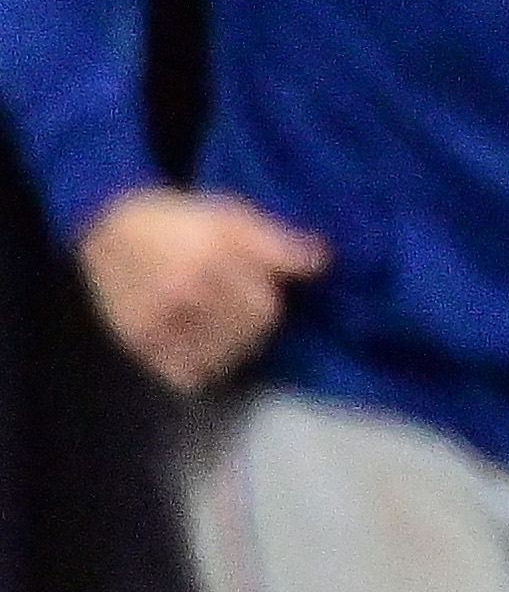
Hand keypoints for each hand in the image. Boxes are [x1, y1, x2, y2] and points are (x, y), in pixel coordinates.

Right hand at [75, 188, 322, 393]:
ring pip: (223, 359)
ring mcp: (156, 323)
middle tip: (235, 304)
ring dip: (233, 347)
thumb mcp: (230, 216)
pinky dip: (201, 366)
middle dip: (253, 321)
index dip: (266, 298)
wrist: (106, 228)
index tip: (255, 284)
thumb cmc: (179, 219)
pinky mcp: (138, 343)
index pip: (263, 308)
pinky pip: (188, 375)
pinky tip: (200, 344)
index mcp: (208, 261)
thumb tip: (320, 261)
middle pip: (248, 333)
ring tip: (218, 323)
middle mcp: (182, 295)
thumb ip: (275, 243)